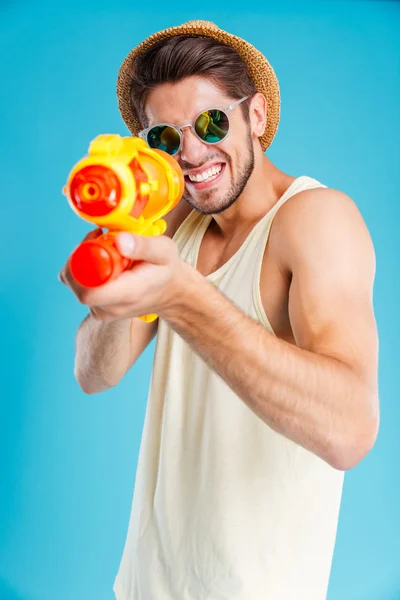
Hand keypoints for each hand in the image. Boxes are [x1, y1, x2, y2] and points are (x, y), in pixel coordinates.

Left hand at [58, 229, 187, 320]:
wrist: (170, 292)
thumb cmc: (166, 271)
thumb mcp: (164, 251)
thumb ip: (143, 245)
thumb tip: (119, 240)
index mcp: (127, 294)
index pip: (87, 291)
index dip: (80, 264)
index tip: (95, 242)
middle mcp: (111, 307)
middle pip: (75, 284)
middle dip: (79, 255)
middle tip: (100, 237)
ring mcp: (102, 310)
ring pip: (73, 283)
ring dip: (81, 260)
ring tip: (105, 247)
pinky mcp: (97, 307)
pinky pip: (79, 286)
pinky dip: (84, 269)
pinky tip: (102, 258)